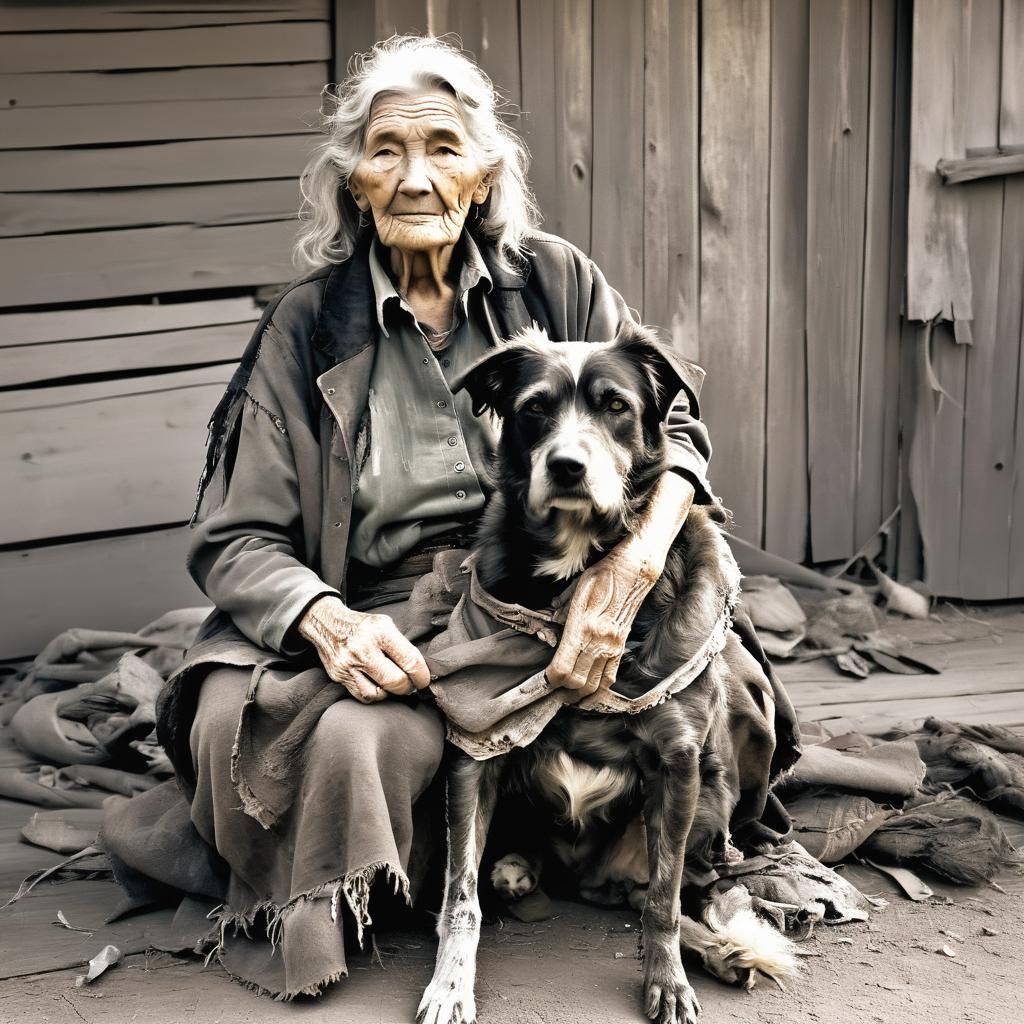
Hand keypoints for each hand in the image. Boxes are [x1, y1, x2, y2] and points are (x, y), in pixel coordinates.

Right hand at [297, 596, 429, 702]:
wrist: (327, 623)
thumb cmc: (362, 626)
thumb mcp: (385, 625)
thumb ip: (401, 646)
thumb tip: (420, 670)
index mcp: (380, 631)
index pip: (410, 660)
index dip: (422, 676)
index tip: (424, 680)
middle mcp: (363, 648)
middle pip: (396, 681)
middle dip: (408, 687)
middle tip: (411, 685)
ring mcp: (348, 663)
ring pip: (378, 693)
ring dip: (390, 693)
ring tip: (393, 685)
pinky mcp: (339, 676)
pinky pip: (363, 695)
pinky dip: (374, 694)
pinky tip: (378, 685)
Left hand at [547, 537, 663, 694]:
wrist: (633, 573)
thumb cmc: (601, 577)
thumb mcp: (575, 590)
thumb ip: (560, 609)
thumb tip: (550, 619)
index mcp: (582, 627)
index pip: (562, 667)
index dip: (550, 679)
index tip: (543, 679)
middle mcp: (598, 641)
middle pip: (577, 682)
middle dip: (562, 691)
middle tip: (551, 692)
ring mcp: (612, 647)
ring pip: (594, 685)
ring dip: (579, 696)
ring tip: (567, 698)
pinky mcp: (621, 647)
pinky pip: (610, 677)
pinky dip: (598, 690)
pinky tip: (588, 694)